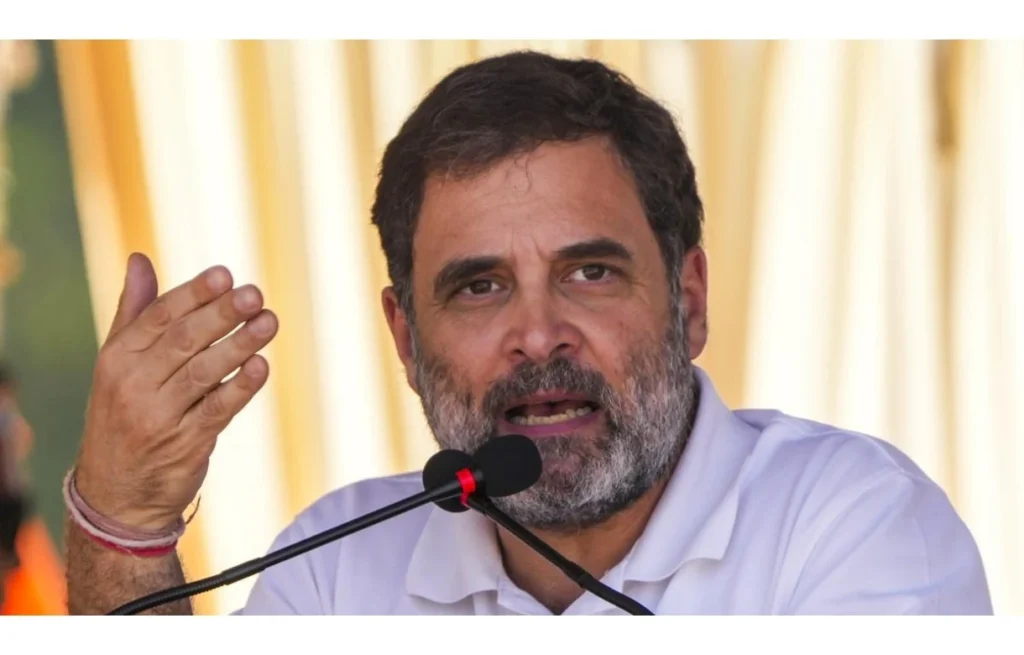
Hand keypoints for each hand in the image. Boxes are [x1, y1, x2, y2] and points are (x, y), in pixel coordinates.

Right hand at [73, 253, 278, 531]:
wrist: (115, 494)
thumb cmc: (123, 414)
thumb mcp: (118, 364)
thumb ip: (134, 312)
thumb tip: (140, 259)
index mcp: (116, 358)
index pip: (159, 317)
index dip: (194, 294)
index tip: (225, 274)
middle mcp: (133, 385)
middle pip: (183, 341)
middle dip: (221, 315)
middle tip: (254, 294)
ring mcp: (158, 416)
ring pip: (203, 373)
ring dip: (239, 345)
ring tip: (269, 321)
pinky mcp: (185, 444)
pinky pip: (217, 410)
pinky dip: (240, 387)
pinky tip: (260, 366)